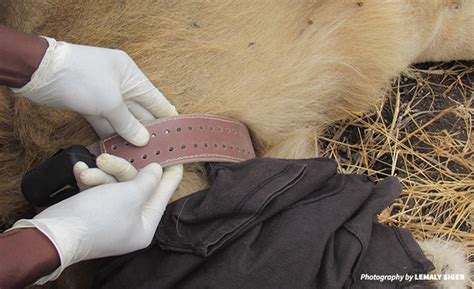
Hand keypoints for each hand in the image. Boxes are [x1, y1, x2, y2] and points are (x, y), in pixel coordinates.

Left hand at [11, 36, 176, 145]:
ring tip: (141, 155)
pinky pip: (106, 122)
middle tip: (159, 151)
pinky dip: (112, 134)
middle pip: (140, 111)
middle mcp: (121, 84)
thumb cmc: (80, 78)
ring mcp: (105, 94)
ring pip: (122, 118)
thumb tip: (143, 140)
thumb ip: (128, 124)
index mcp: (132, 75)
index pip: (156, 99)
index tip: (178, 133)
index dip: (167, 116)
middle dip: (148, 130)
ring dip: (129, 135)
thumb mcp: (110, 102)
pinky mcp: (90, 105)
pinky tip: (119, 149)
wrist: (40, 72)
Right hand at [11, 153, 182, 283]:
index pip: (163, 195)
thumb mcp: (130, 195)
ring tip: (87, 172)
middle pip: (136, 185)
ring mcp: (110, 217)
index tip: (176, 157)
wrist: (53, 233)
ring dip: (100, 174)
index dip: (170, 174)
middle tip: (106, 159)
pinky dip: (89, 179)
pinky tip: (80, 171)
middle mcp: (130, 222)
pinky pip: (97, 189)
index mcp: (145, 225)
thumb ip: (148, 181)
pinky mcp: (92, 210)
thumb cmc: (97, 217)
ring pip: (114, 184)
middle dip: (120, 170)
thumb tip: (158, 169)